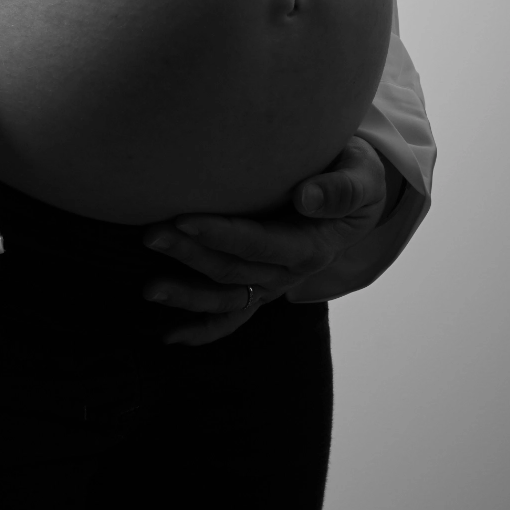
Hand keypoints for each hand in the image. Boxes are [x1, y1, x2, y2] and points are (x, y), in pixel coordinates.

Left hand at [140, 136, 392, 346]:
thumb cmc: (354, 172)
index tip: (184, 220)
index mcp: (311, 245)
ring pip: (226, 297)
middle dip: (190, 256)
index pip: (260, 243)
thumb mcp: (361, 175)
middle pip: (234, 270)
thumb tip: (306, 198)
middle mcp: (290, 272)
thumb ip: (339, 189)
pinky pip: (232, 316)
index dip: (222, 234)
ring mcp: (273, 283)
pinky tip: (168, 337)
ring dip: (187, 295)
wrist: (356, 191)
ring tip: (148, 290)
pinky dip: (202, 330)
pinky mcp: (261, 285)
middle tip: (150, 234)